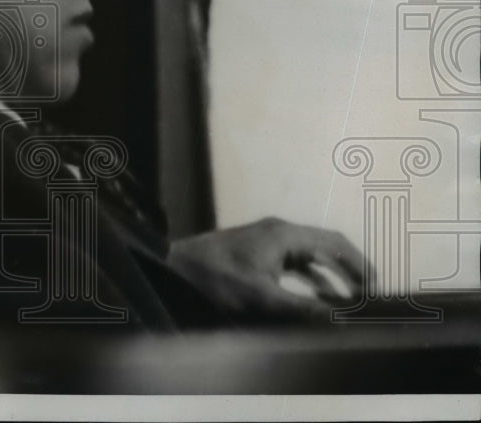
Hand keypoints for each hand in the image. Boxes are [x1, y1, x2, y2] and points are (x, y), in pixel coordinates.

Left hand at [168, 217, 368, 321]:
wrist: (173, 267)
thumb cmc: (214, 277)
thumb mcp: (260, 296)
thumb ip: (301, 307)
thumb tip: (339, 319)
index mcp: (284, 234)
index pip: (335, 241)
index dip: (360, 263)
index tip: (378, 287)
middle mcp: (279, 232)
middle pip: (326, 248)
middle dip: (349, 272)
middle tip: (370, 298)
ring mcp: (267, 242)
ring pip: (310, 258)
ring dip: (330, 278)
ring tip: (350, 304)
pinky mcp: (257, 254)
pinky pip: (294, 265)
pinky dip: (310, 281)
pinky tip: (318, 301)